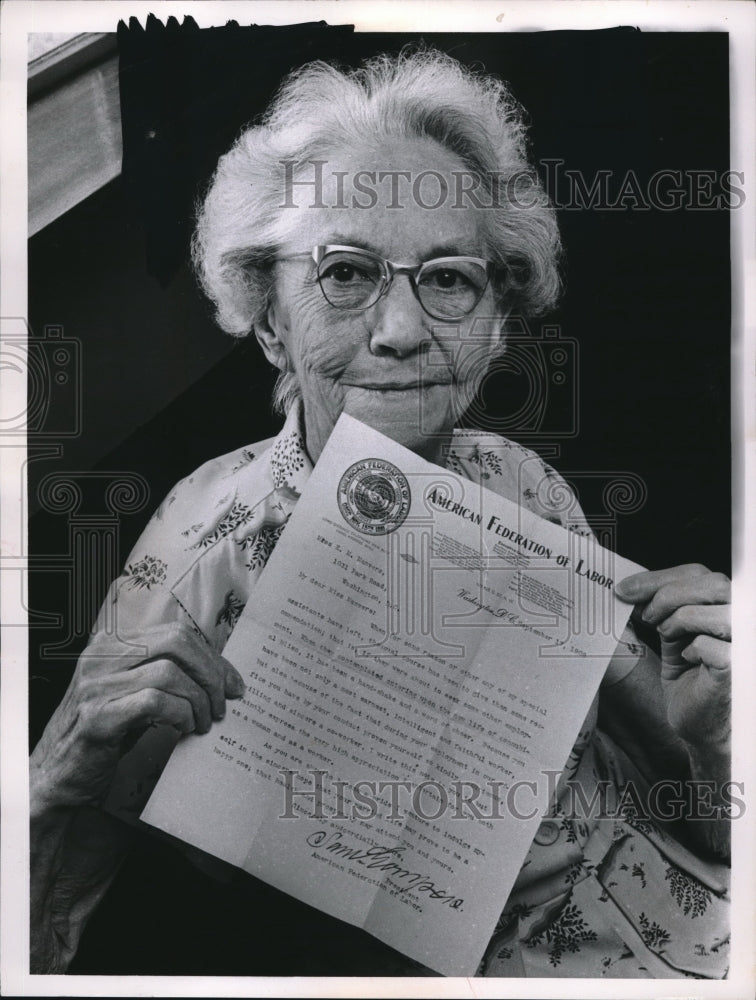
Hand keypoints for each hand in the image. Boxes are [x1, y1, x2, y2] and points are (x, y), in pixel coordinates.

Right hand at [31, 622, 245, 808]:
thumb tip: (221, 674)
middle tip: (223, 704)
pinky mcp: (98, 717)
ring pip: (170, 672)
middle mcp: (101, 656)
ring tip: (203, 722)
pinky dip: (180, 714)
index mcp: (112, 644)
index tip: (232, 683)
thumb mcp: (134, 692)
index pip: (176, 633)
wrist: (57, 775)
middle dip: (210, 673)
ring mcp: (96, 685)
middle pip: (177, 643)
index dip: (211, 657)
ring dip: (198, 700)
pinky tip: (183, 729)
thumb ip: (166, 674)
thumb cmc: (106, 733)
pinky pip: (155, 702)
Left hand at [616, 564, 729, 754]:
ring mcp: (746, 642)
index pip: (699, 572)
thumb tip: (629, 588)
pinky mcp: (739, 667)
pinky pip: (710, 645)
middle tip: (644, 615)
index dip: (657, 578)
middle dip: (665, 595)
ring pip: (708, 612)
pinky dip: (691, 649)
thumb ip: (660, 605)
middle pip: (710, 584)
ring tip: (667, 635)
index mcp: (729, 602)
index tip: (624, 589)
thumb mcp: (671, 629)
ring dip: (677, 620)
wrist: (700, 721)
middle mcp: (744, 617)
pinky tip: (689, 659)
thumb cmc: (690, 674)